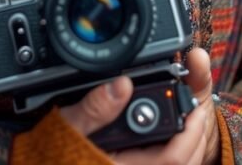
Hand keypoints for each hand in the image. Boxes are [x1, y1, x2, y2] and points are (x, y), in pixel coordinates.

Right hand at [60, 49, 218, 164]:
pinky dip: (178, 150)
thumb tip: (122, 84)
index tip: (196, 107)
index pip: (174, 159)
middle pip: (185, 164)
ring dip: (192, 144)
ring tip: (191, 117)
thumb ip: (94, 108)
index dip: (191, 132)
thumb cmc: (51, 154)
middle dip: (197, 135)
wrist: (43, 163)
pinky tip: (174, 132)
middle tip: (198, 107)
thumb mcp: (68, 126)